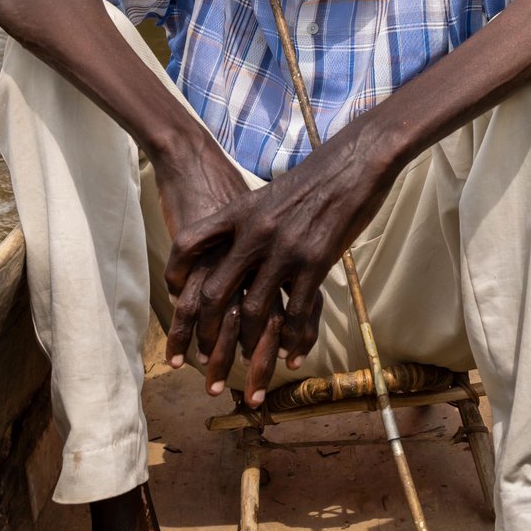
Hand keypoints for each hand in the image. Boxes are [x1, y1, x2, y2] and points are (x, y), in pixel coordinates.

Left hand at [163, 134, 392, 405]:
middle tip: (206, 360)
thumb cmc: (317, 173)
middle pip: (216, 293)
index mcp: (240, 210)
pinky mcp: (315, 261)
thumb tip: (239, 245)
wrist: (356, 161)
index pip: (188, 243)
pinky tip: (292, 356)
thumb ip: (252, 220)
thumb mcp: (271, 192)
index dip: (175, 275)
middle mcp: (255, 232)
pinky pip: (296, 312)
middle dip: (208, 335)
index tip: (177, 298)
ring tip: (250, 369)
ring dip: (251, 348)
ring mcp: (285, 249)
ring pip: (256, 313)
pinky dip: (293, 340)